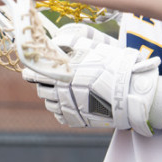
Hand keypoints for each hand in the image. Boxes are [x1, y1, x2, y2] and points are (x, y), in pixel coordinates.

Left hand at [24, 26, 161, 135]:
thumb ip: (69, 44)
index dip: (31, 71)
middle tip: (54, 78)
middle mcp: (60, 91)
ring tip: (66, 90)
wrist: (131, 92)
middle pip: (41, 89)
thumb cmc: (113, 66)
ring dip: (53, 96)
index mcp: (61, 73)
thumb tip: (54, 42)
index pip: (34, 73)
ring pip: (50, 103)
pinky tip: (73, 103)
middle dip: (45, 83)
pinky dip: (63, 110)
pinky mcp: (76, 120)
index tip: (31, 69)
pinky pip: (60, 116)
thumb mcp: (91, 49)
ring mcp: (68, 108)